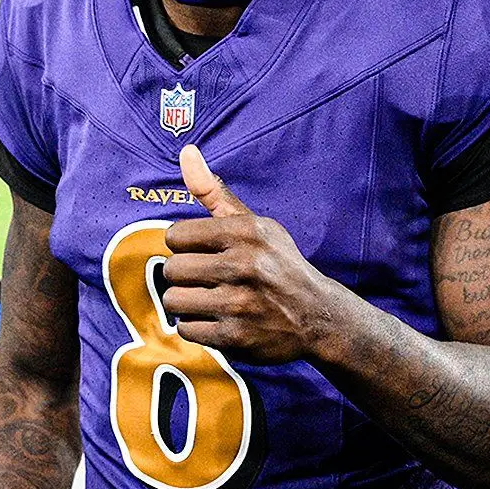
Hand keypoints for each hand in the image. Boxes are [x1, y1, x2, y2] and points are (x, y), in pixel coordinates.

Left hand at [162, 145, 338, 362]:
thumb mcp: (255, 225)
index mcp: (246, 232)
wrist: (317, 316)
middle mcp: (244, 265)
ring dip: (187, 303)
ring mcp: (240, 303)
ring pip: (174, 301)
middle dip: (183, 277)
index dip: (184, 247)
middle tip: (206, 280)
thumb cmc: (278, 264)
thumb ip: (214, 193)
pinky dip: (197, 327)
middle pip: (172, 270)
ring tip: (209, 300)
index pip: (175, 237)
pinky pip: (186, 329)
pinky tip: (217, 320)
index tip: (203, 253)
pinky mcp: (236, 337)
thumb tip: (186, 151)